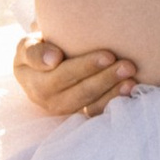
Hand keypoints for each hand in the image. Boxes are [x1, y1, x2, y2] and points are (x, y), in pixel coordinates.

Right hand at [13, 34, 138, 120]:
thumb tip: (53, 60)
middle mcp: (49, 101)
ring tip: (132, 79)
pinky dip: (113, 101)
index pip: (61, 75)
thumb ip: (35, 52)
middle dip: (106, 79)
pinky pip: (96, 112)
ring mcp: (65, 109)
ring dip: (113, 92)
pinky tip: (129, 89)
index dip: (85, 67)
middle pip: (80, 92)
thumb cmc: (36, 49)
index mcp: (34, 83)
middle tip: (128, 65)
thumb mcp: (27, 46)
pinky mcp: (79, 113)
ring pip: (91, 105)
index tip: (109, 55)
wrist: (40, 66)